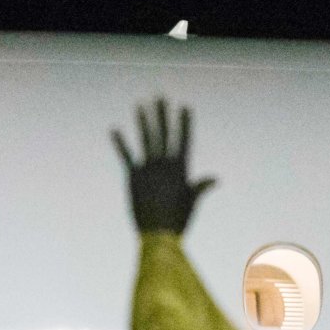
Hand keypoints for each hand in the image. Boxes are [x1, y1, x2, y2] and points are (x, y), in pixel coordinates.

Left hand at [113, 99, 215, 234]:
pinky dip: (120, 143)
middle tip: (160, 96)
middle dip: (162, 114)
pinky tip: (114, 130)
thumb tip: (215, 179)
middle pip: (164, 133)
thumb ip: (200, 186)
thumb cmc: (178, 219)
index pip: (183, 140)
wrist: (159, 233)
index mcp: (180, 168)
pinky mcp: (133, 176)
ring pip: (146, 139)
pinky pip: (126, 156)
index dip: (184, 123)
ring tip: (140, 105)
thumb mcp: (191, 200)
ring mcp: (149, 169)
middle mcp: (165, 164)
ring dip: (143, 121)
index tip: (185, 107)